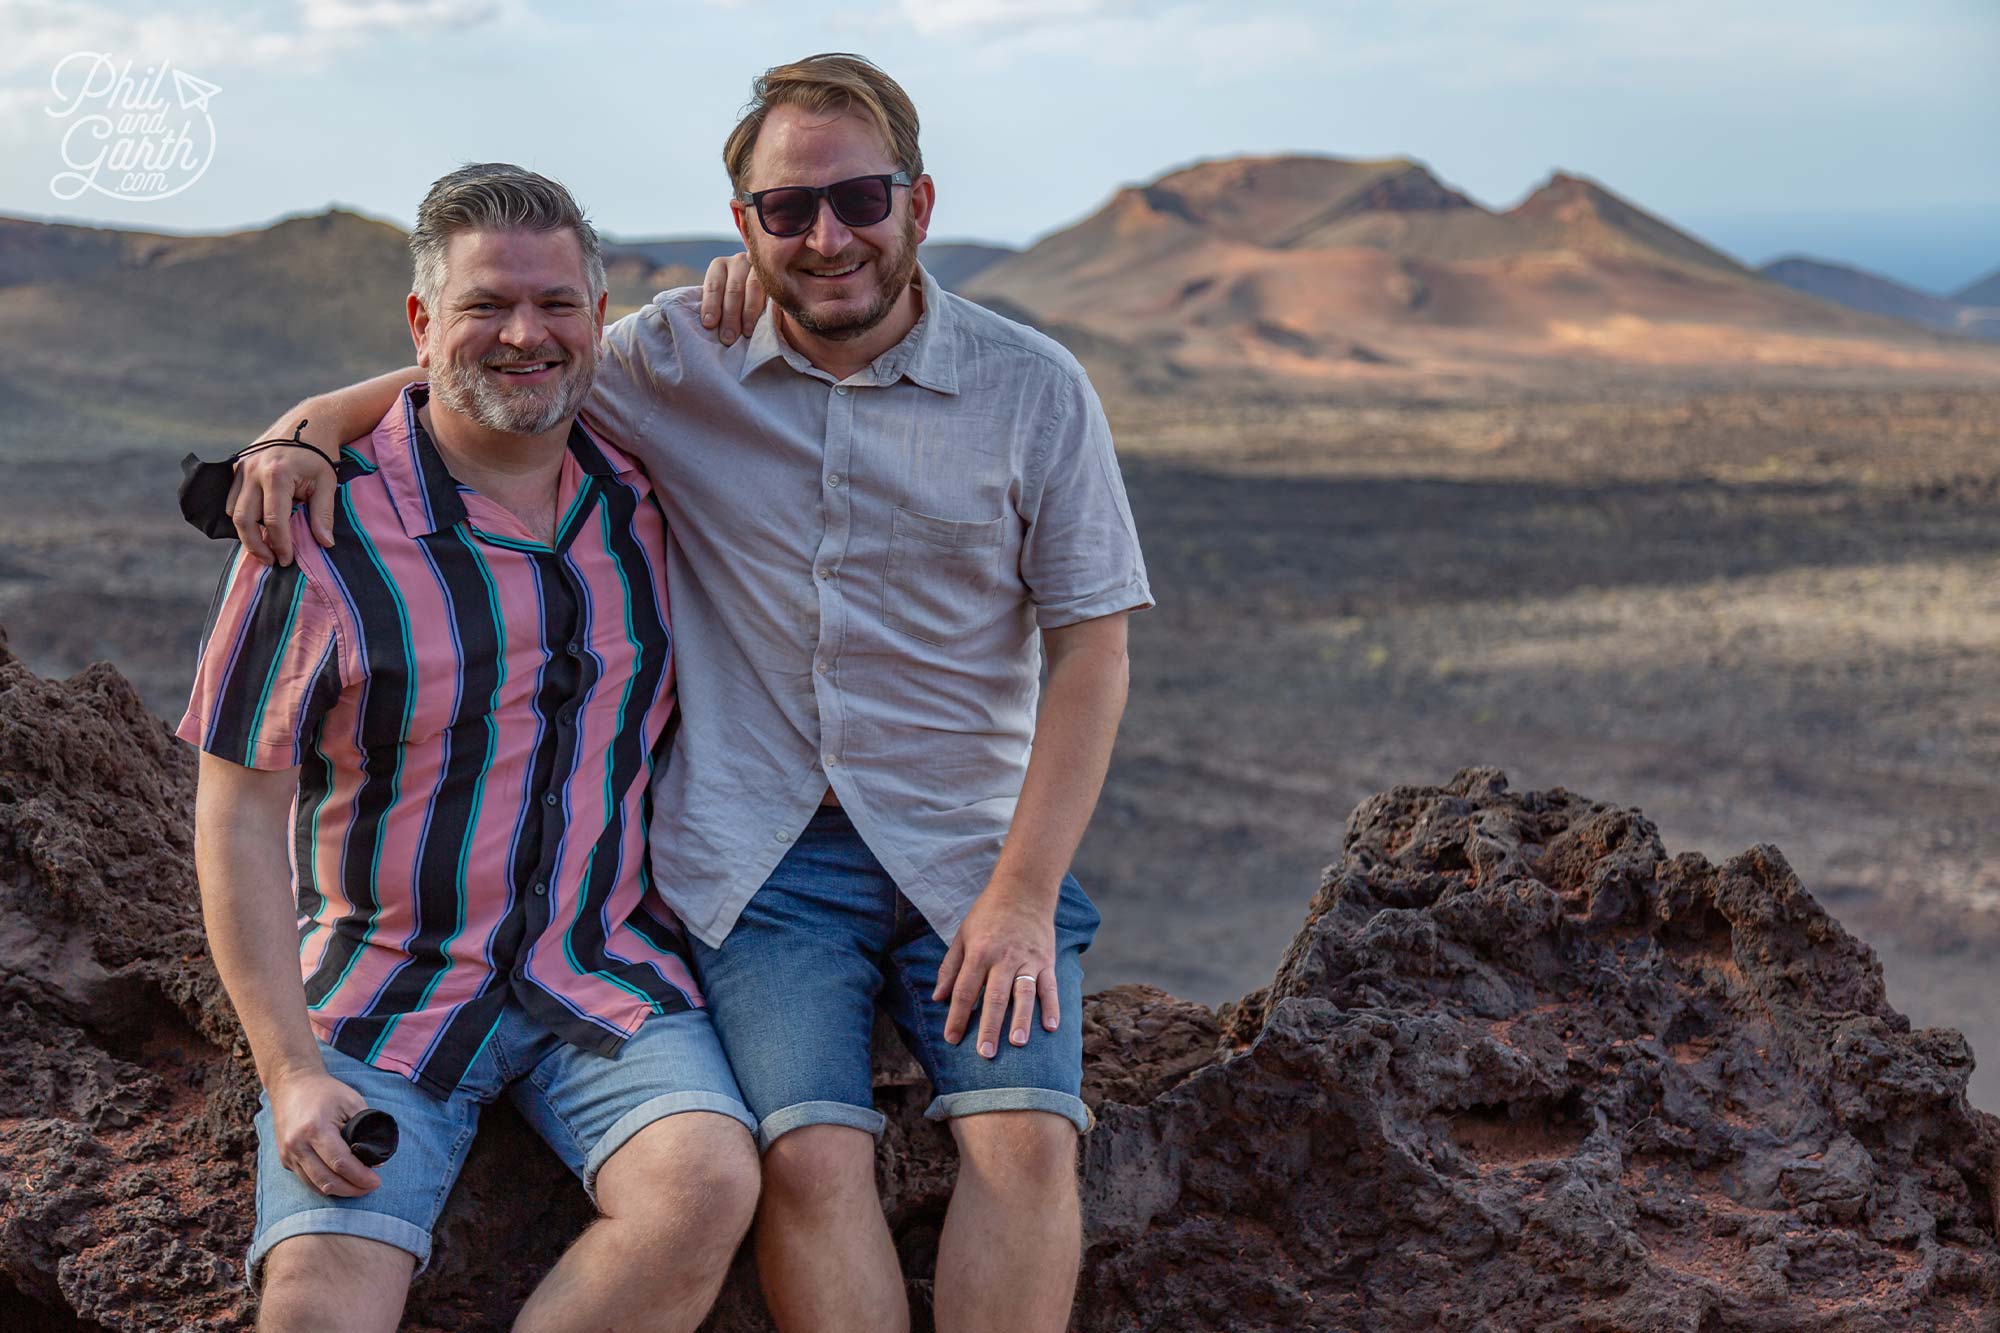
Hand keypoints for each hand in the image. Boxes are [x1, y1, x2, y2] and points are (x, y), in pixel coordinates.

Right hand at [231, 433, 337, 565]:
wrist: (308, 421)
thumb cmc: (321, 454)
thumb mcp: (328, 483)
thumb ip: (323, 514)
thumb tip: (325, 544)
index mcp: (276, 475)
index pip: (274, 521)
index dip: (280, 544)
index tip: (287, 560)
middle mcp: (253, 471)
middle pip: (244, 520)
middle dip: (255, 545)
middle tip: (271, 560)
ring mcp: (241, 467)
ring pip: (234, 510)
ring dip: (247, 531)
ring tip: (266, 545)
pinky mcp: (237, 466)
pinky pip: (232, 498)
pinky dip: (242, 515)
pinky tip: (258, 524)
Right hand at [267, 1066, 381, 1196]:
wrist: (292, 1085)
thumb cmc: (326, 1092)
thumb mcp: (351, 1102)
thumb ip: (366, 1129)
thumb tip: (376, 1160)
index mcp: (315, 1128)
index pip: (341, 1162)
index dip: (360, 1176)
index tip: (376, 1181)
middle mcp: (297, 1144)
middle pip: (327, 1180)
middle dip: (352, 1189)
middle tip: (369, 1188)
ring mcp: (288, 1154)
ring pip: (315, 1185)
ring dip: (338, 1192)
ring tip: (358, 1188)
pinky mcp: (284, 1159)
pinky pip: (306, 1180)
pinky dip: (324, 1185)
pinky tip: (340, 1182)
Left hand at [698, 252, 764, 345]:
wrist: (764, 291)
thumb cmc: (732, 302)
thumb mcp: (720, 299)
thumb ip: (715, 307)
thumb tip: (709, 327)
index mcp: (719, 266)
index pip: (713, 285)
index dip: (711, 305)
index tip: (709, 324)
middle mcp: (739, 263)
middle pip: (733, 289)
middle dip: (730, 316)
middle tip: (728, 337)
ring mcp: (759, 267)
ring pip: (753, 288)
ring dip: (749, 313)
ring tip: (746, 333)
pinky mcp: (775, 276)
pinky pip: (771, 290)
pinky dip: (766, 306)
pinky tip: (765, 321)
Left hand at [933, 882, 1059, 1058]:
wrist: (1023, 889)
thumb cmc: (988, 915)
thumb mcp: (962, 935)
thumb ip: (950, 968)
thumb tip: (937, 998)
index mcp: (979, 952)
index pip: (964, 990)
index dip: (956, 1015)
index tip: (951, 1039)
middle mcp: (1003, 957)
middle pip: (994, 996)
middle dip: (989, 1026)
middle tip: (984, 1053)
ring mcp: (1028, 959)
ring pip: (1024, 993)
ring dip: (1021, 1020)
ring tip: (1017, 1044)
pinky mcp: (1046, 959)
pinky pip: (1050, 986)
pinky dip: (1052, 1007)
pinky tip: (1050, 1027)